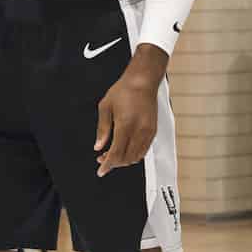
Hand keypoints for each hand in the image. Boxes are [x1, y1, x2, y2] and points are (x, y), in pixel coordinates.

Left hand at [94, 61, 160, 176]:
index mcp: (126, 125)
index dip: (107, 164)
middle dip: (114, 163)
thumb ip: (102, 129)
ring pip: (136, 157)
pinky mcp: (153, 131)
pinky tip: (125, 150)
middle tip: (102, 159)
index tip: (101, 171)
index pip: (116, 153)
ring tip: (112, 155)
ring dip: (124, 160)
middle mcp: (139, 131)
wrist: (143, 81)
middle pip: (127, 158)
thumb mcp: (105, 107)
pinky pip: (144, 150)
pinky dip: (134, 155)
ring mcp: (148, 132)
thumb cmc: (123, 90)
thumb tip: (98, 146)